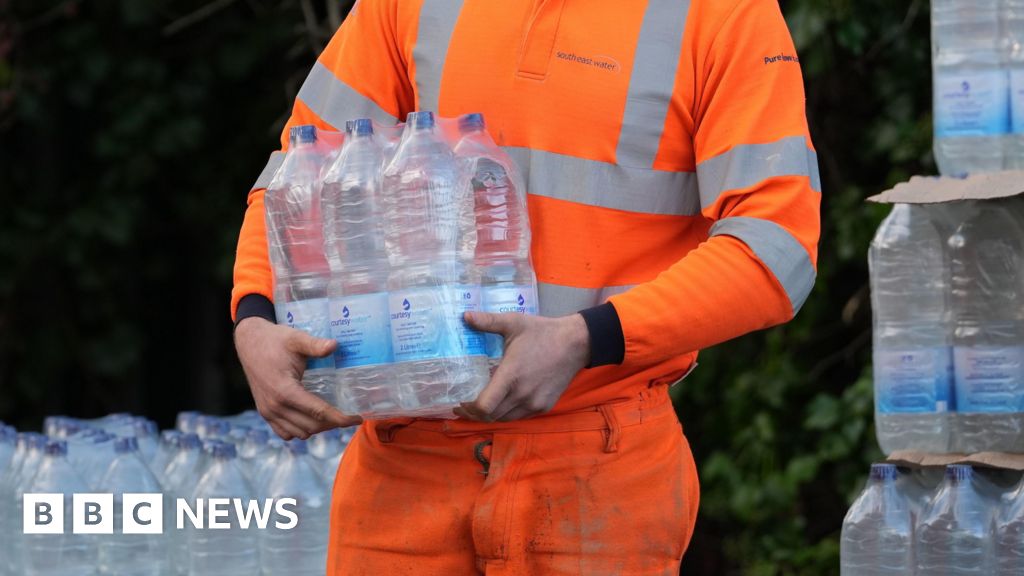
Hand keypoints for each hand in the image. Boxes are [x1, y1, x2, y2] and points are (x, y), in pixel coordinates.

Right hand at [234, 317, 361, 438]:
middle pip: (312, 426)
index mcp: (284, 390)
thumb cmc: (275, 340)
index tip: (357, 418)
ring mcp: (268, 412)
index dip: (341, 417)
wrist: (250, 342)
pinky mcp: (264, 413)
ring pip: (300, 433)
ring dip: (318, 427)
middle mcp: (275, 406)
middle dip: (333, 423)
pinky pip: (286, 433)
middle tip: (349, 414)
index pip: (318, 412)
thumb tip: (335, 345)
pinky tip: (312, 417)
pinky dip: (301, 430)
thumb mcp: (296, 339)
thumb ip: (315, 345)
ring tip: (332, 415)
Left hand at [454, 312, 590, 421]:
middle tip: (464, 406)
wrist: (576, 343)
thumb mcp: (513, 323)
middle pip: (491, 416)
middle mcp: (522, 394)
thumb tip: (464, 316)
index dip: (469, 409)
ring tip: (481, 406)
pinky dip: (508, 413)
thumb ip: (487, 321)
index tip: (459, 403)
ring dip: (491, 415)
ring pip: (505, 419)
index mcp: (511, 375)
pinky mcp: (545, 406)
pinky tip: (503, 402)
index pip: (484, 406)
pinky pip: (520, 416)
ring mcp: (535, 403)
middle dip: (475, 414)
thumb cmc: (542, 332)